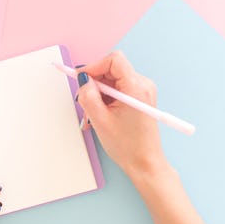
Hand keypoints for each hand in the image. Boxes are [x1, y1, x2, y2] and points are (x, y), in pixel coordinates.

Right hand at [76, 51, 166, 179]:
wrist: (144, 162)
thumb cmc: (128, 146)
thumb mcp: (100, 120)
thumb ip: (88, 96)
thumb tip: (82, 79)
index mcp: (136, 87)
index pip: (113, 60)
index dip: (93, 67)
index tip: (80, 78)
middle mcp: (143, 85)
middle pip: (111, 70)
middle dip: (94, 84)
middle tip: (84, 102)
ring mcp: (142, 92)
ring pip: (112, 81)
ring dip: (98, 95)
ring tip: (92, 115)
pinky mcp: (139, 98)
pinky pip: (117, 90)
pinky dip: (105, 100)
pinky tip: (101, 115)